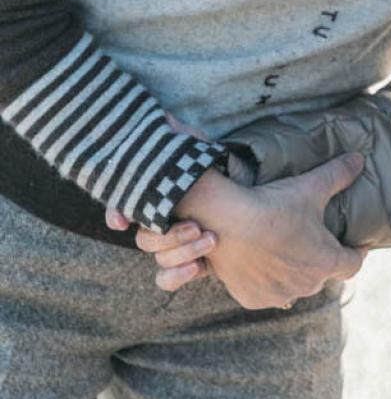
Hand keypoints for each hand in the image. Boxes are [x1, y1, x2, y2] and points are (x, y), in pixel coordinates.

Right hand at [103, 115, 238, 276]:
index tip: (121, 220)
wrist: (263, 207)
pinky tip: (198, 268)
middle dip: (167, 234)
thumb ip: (187, 143)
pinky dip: (177, 276)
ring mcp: (175, 246)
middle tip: (197, 226)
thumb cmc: (231, 177)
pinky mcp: (189, 266)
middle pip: (144, 236)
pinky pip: (167, 280)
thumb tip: (166, 119)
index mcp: (163, 194)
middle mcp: (165, 221)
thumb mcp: (210, 158)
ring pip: (157, 258)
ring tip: (211, 240)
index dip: (119, 211)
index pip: (129, 203)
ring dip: (180, 252)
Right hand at [138, 155, 367, 307]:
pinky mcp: (252, 299)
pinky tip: (262, 266)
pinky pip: (266, 293)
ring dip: (293, 274)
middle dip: (319, 261)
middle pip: (321, 275)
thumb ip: (339, 174)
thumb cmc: (274, 206)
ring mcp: (278, 295)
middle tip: (310, 242)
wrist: (227, 222)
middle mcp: (306, 286)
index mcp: (326, 262)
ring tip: (285, 254)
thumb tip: (359, 159)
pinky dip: (267, 282)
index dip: (356, 254)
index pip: (353, 265)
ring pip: (293, 287)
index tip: (356, 246)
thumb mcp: (311, 187)